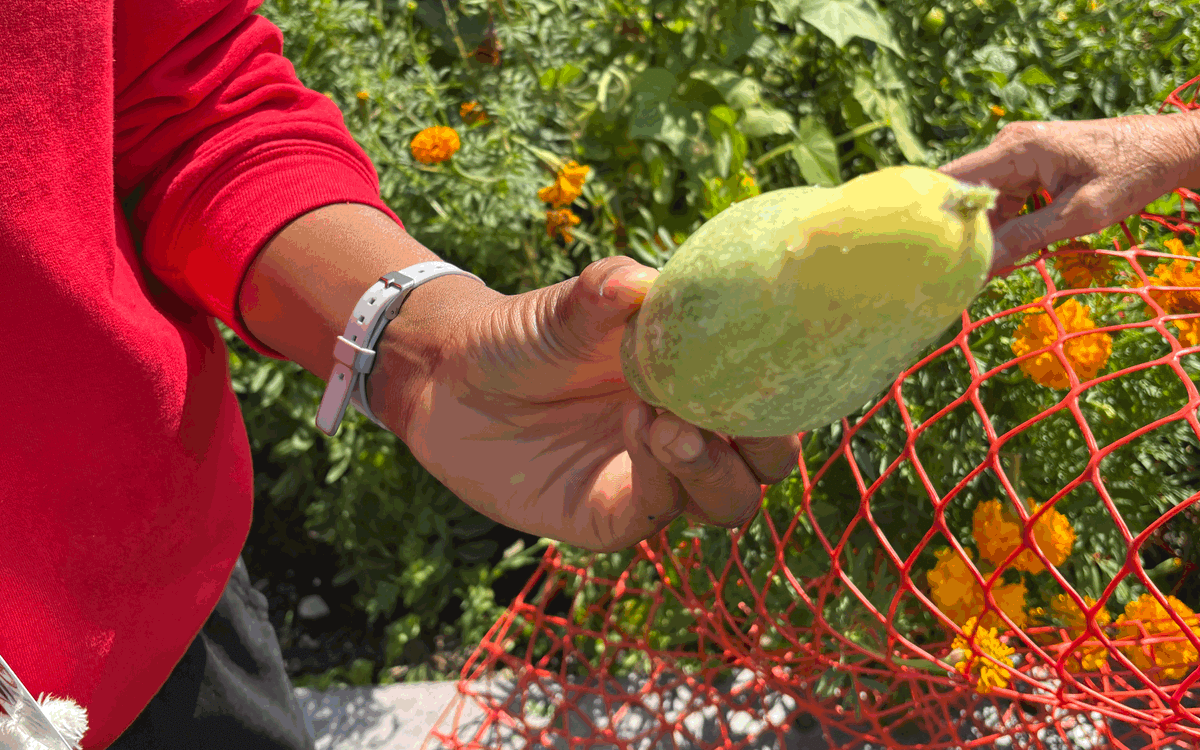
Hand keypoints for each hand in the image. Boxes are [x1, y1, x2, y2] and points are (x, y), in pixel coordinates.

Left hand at [390, 256, 801, 551]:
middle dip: (767, 444)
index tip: (775, 360)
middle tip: (736, 410)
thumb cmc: (522, 336)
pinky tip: (640, 428)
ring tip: (670, 424)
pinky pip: (658, 513)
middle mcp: (689, 437)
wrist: (448, 381)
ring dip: (714, 467)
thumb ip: (607, 293)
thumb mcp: (567, 308)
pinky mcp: (609, 517)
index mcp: (699, 383)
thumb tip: (640, 283)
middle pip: (766, 465)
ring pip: (726, 501)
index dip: (788, 392)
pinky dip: (662, 478)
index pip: (776, 402)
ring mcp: (652, 480)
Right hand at [938, 111, 1199, 275]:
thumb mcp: (1083, 213)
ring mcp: (1017, 155)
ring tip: (981, 272)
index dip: (934, 213)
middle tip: (954, 273)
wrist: (1170, 147)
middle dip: (960, 232)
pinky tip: (1007, 255)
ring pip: (982, 201)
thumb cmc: (1134, 173)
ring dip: (983, 234)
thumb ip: (1028, 238)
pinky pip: (1002, 200)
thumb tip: (981, 267)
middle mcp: (1009, 145)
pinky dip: (1002, 227)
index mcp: (1018, 147)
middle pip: (965, 193)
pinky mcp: (1027, 167)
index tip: (922, 250)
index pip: (954, 179)